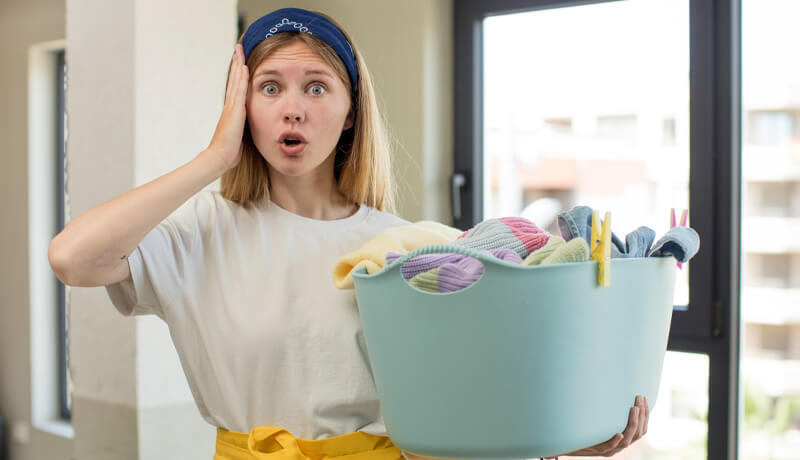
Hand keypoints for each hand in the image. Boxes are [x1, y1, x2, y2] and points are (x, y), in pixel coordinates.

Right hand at [208, 43, 248, 170]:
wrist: (219, 158)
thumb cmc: (229, 152)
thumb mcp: (239, 136)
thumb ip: (243, 129)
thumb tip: (247, 129)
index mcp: (232, 111)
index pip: (236, 87)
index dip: (238, 74)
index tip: (240, 61)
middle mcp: (230, 106)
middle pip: (234, 79)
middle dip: (236, 63)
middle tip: (238, 47)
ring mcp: (231, 107)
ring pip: (235, 81)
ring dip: (238, 65)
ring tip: (239, 50)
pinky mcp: (234, 111)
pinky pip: (238, 91)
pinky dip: (241, 78)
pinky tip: (244, 67)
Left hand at [558, 395, 649, 457]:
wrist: (568, 443)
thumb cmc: (583, 429)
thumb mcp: (599, 420)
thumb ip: (608, 410)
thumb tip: (610, 388)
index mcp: (621, 439)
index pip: (640, 430)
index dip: (645, 415)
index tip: (644, 399)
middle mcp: (618, 445)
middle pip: (638, 433)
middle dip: (642, 416)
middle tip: (640, 399)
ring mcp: (609, 449)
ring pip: (627, 440)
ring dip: (632, 424)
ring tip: (635, 409)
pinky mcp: (597, 450)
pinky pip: (609, 447)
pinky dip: (616, 441)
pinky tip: (620, 434)